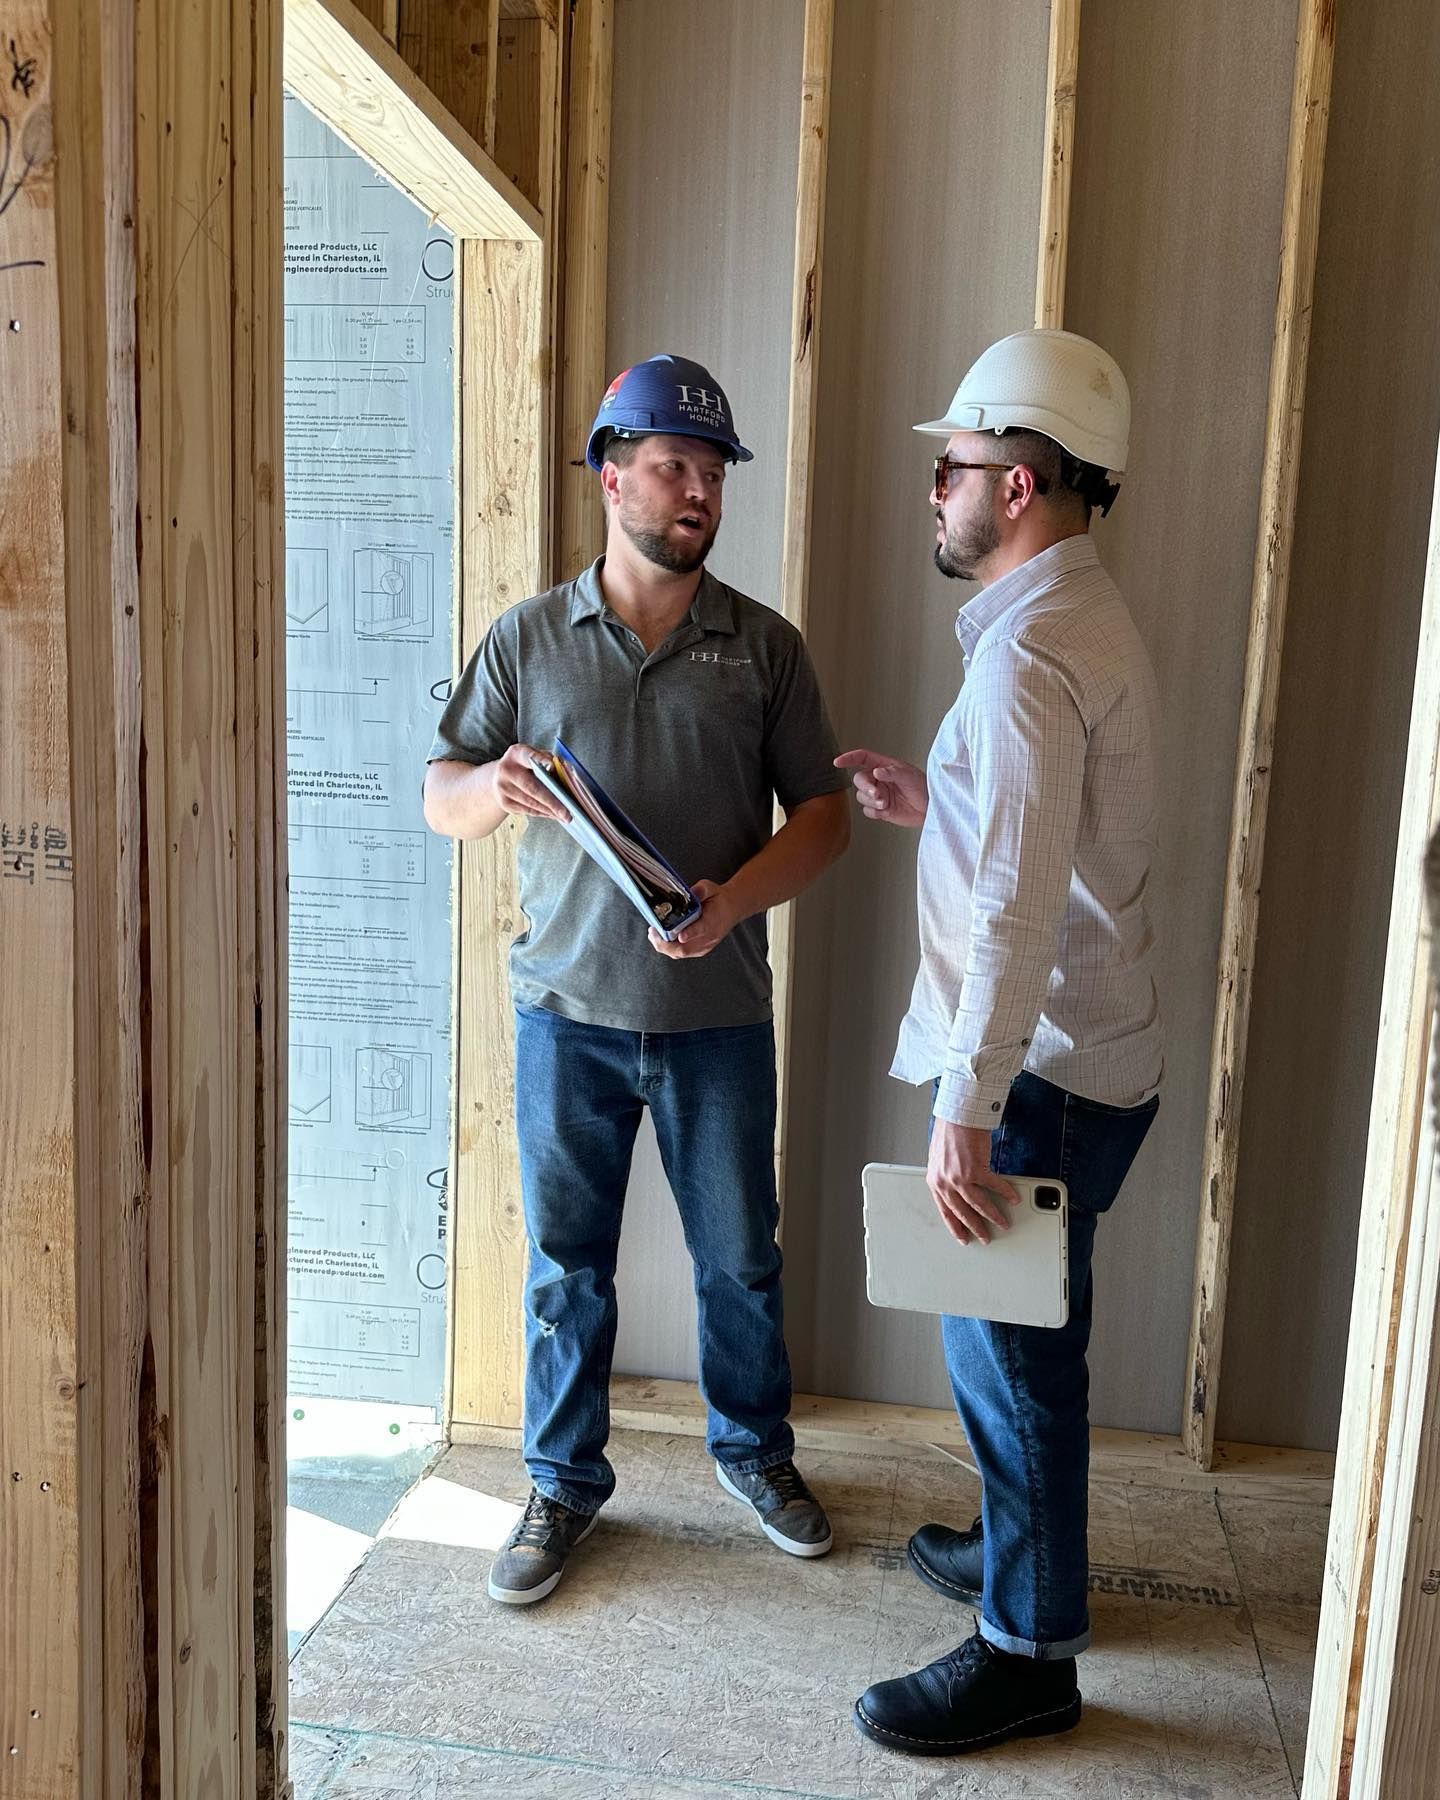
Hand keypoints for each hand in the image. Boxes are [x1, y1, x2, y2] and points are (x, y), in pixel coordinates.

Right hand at [492, 745, 569, 821]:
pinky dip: (543, 813)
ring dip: (550, 811)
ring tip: (565, 816)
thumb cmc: (525, 766)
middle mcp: (506, 770)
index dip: (541, 760)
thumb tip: (567, 773)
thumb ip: (548, 761)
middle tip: (567, 812)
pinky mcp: (505, 803)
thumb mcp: (535, 756)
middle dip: (552, 801)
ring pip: (531, 803)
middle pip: (532, 787)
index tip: (553, 766)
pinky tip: (554, 815)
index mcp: (516, 754)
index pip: (530, 757)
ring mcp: (503, 788)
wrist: (500, 776)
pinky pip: (528, 810)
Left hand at [648, 879, 736, 958]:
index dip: (690, 933)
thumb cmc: (718, 900)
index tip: (681, 935)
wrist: (730, 910)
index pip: (701, 929)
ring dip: (664, 947)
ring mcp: (704, 946)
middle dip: (666, 944)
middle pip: (685, 949)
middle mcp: (709, 937)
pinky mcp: (699, 950)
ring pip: (681, 953)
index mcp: (713, 921)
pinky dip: (669, 949)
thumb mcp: (711, 888)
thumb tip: (690, 892)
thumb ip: (701, 890)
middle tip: (653, 934)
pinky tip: (660, 939)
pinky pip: (681, 954)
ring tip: (653, 936)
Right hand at [834, 748, 927, 826]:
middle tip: (877, 794)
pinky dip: (875, 812)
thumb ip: (891, 773)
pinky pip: (867, 811)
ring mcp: (879, 795)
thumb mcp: (908, 775)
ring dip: (872, 801)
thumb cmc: (923, 787)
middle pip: (859, 780)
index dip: (849, 758)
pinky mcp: (880, 810)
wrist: (929, 809)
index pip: (862, 758)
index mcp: (884, 766)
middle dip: (866, 788)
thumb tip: (877, 771)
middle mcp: (878, 779)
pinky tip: (887, 811)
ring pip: (861, 797)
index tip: (837, 762)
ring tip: (886, 803)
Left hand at [926, 1119, 1020, 1244]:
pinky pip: (994, 1186)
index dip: (955, 1227)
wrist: (957, 1116)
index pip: (945, 1212)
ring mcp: (959, 1177)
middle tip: (985, 1237)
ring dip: (993, 1216)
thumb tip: (959, 1191)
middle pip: (963, 1213)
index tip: (963, 1237)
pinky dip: (1005, 1192)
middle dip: (976, 1228)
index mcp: (935, 1182)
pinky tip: (1013, 1198)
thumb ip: (947, 1178)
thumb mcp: (940, 1161)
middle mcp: (945, 1182)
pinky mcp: (975, 1169)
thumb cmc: (949, 1134)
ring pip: (979, 1205)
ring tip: (1003, 1223)